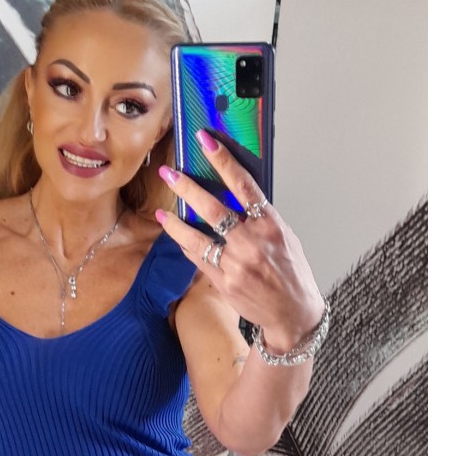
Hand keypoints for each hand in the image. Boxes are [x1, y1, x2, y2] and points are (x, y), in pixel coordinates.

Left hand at [156, 130, 325, 352]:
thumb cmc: (292, 273)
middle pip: (213, 208)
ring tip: (162, 213)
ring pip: (197, 238)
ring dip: (175, 224)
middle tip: (170, 173)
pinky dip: (188, 248)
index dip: (222, 160)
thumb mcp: (284, 237)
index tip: (205, 141)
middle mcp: (252, 243)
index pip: (243, 184)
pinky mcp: (225, 283)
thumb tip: (235, 197)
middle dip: (187, 188)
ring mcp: (236, 265)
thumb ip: (260, 218)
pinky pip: (200, 260)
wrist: (292, 313)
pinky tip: (179, 239)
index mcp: (270, 224)